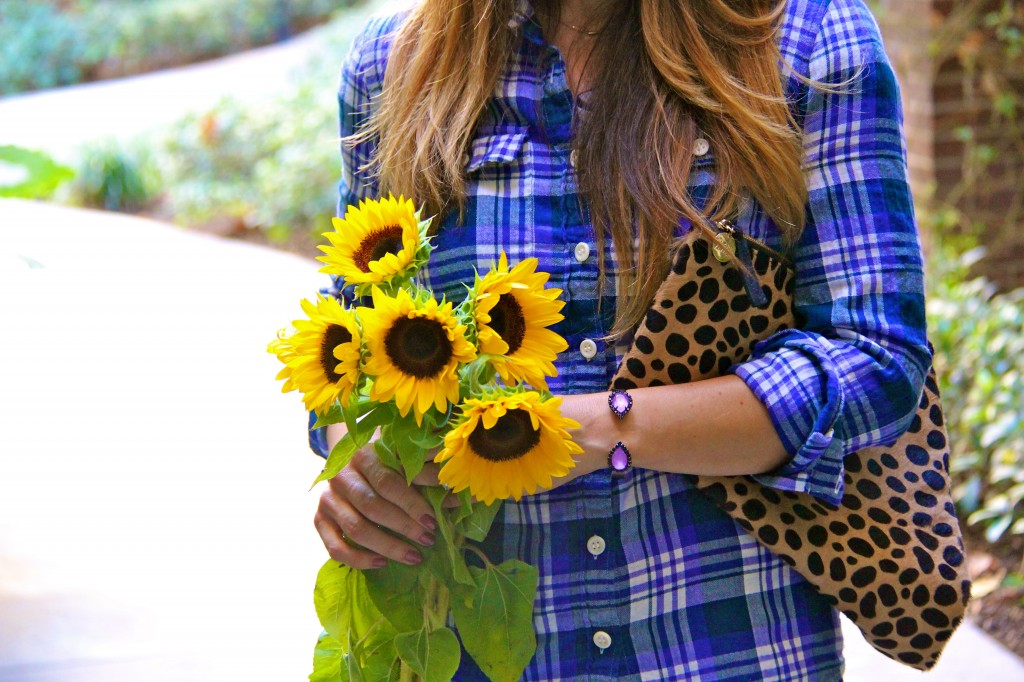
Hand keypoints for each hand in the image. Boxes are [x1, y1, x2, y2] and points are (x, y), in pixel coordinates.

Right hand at [314, 445, 449, 569]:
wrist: (349, 462)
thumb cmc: (385, 463)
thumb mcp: (404, 461)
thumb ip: (428, 475)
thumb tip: (460, 496)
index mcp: (365, 455)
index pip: (389, 482)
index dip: (412, 503)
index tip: (434, 520)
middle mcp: (342, 476)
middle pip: (373, 506)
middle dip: (404, 527)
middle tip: (428, 539)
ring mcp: (328, 499)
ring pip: (356, 528)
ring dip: (388, 546)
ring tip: (414, 557)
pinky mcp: (319, 519)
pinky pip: (335, 547)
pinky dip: (359, 559)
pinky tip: (382, 564)